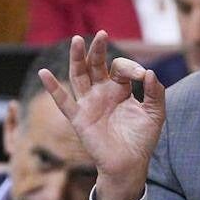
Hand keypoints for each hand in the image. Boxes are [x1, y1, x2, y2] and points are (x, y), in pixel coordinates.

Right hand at [39, 31, 164, 199]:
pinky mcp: (79, 119)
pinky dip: (52, 88)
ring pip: (79, 76)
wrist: (130, 165)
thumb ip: (155, 92)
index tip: (142, 76)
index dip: (131, 68)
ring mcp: (89, 104)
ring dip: (76, 58)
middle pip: (95, 64)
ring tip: (77, 40)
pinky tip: (43, 73)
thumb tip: (150, 72)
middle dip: (98, 49)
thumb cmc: (142, 140)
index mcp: (119, 89)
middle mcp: (102, 93)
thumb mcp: (155, 113)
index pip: (120, 68)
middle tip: (102, 34)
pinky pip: (63, 102)